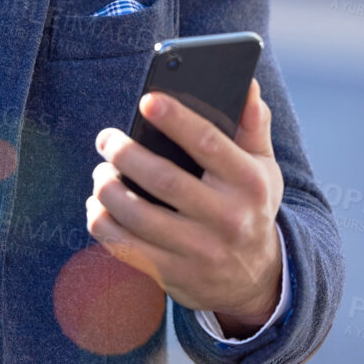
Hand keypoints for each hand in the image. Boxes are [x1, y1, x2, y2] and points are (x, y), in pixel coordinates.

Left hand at [87, 78, 283, 335]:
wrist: (254, 279)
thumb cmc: (249, 207)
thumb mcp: (263, 168)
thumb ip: (253, 126)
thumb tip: (247, 84)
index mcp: (249, 183)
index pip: (208, 143)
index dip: (176, 119)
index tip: (146, 100)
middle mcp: (227, 219)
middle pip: (163, 179)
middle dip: (124, 153)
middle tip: (106, 139)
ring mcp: (198, 252)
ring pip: (136, 215)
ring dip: (107, 188)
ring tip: (102, 172)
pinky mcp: (172, 275)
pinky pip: (123, 246)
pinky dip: (101, 222)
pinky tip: (99, 206)